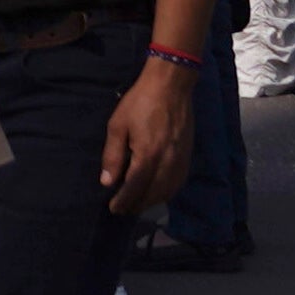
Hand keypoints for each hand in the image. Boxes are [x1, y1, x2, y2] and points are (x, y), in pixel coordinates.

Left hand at [98, 54, 196, 216]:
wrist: (171, 85)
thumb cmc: (140, 102)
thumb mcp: (118, 125)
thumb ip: (113, 156)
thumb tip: (107, 183)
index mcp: (148, 155)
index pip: (135, 189)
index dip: (123, 202)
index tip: (113, 209)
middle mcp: (167, 163)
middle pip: (152, 195)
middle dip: (136, 205)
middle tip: (123, 209)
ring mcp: (180, 161)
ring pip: (167, 192)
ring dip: (151, 201)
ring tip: (137, 203)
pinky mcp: (187, 156)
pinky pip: (178, 183)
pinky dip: (166, 193)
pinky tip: (157, 192)